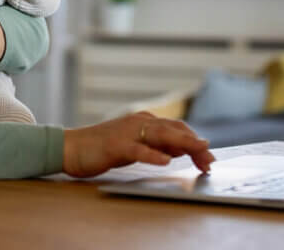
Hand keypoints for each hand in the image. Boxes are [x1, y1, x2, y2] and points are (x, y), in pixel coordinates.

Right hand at [62, 112, 214, 177]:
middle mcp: (139, 122)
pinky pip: (137, 149)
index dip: (195, 141)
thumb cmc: (103, 148)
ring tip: (199, 153)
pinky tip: (165, 161)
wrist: (72, 147)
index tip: (209, 157)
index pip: (177, 129)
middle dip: (195, 144)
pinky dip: (152, 155)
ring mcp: (127, 132)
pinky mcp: (115, 145)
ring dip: (183, 144)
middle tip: (211, 160)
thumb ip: (156, 145)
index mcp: (144, 121)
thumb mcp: (135, 146)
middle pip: (174, 130)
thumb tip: (181, 150)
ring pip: (161, 135)